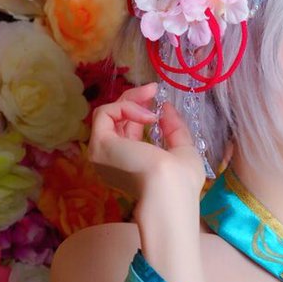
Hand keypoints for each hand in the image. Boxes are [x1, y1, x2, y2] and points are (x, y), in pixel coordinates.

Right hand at [87, 82, 205, 201]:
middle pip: (115, 118)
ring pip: (107, 113)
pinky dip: (125, 107)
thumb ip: (173, 129)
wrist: (170, 192)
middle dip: (133, 98)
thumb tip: (165, 108)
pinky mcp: (99, 145)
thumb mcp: (183, 150)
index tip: (157, 95)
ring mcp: (102, 153)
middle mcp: (112, 160)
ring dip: (130, 100)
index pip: (127, 130)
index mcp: (130, 164)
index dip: (140, 110)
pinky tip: (146, 116)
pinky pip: (104, 114)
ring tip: (150, 98)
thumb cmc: (181, 181)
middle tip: (152, 89)